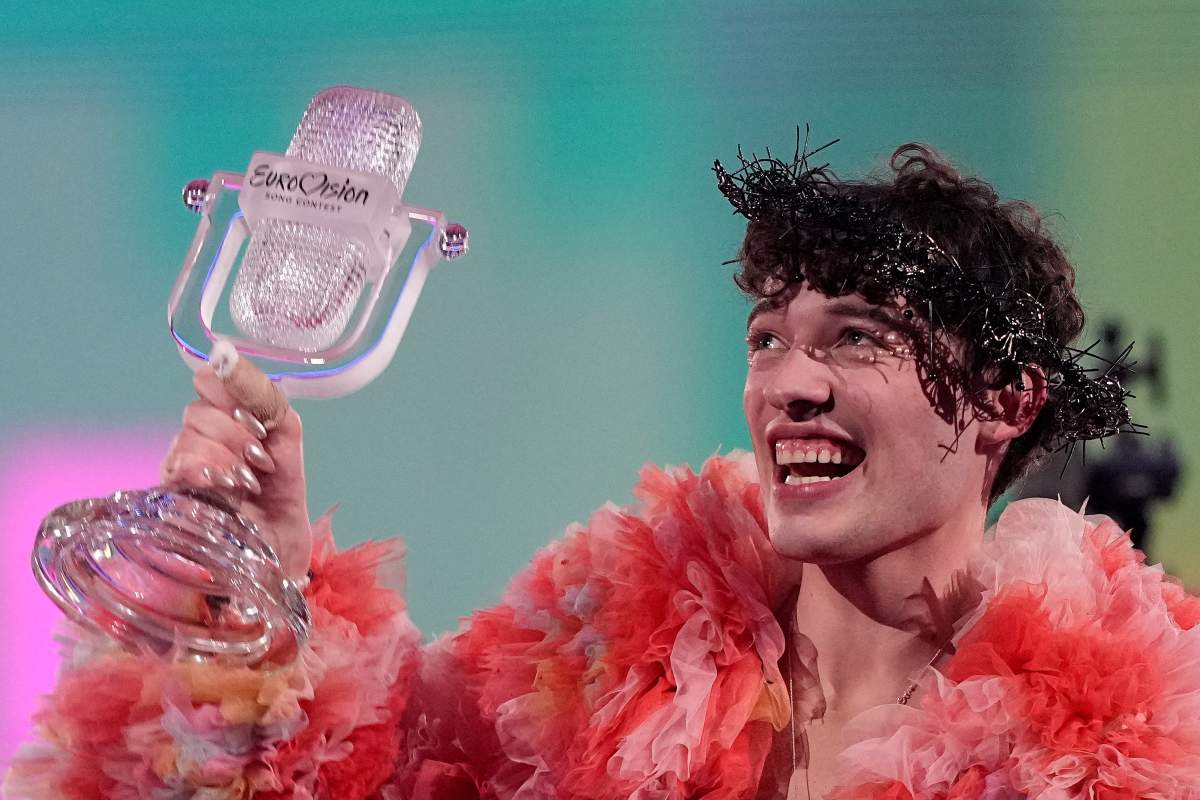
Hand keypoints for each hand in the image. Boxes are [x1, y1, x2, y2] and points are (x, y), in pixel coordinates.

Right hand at [160, 366, 312, 580]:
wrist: (280, 540)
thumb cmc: (281, 488)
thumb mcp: (286, 433)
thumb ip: (263, 394)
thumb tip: (228, 357)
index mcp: (220, 416)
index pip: (207, 380)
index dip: (233, 393)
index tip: (261, 421)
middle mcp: (193, 436)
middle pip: (197, 410)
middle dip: (237, 432)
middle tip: (259, 459)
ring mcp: (178, 466)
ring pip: (188, 437)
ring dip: (229, 457)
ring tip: (249, 480)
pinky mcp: (169, 495)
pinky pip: (179, 466)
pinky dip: (212, 473)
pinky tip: (230, 489)